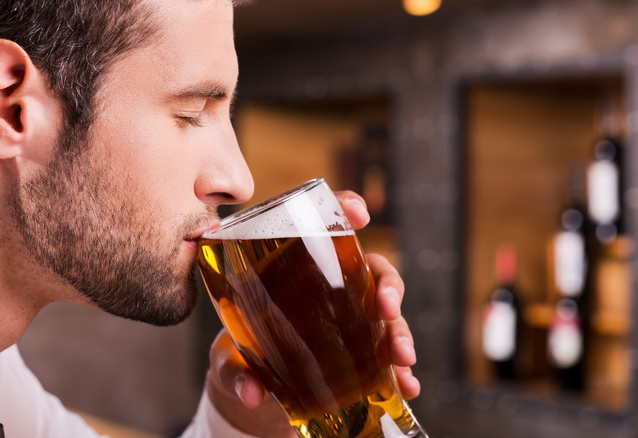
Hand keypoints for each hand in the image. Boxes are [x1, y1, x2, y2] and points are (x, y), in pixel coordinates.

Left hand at [204, 190, 418, 435]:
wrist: (254, 388)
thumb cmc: (238, 356)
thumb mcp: (230, 360)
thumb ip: (236, 371)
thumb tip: (252, 394)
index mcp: (296, 268)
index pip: (326, 224)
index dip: (347, 209)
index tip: (360, 214)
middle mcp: (330, 286)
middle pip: (371, 269)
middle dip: (388, 285)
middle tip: (386, 307)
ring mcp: (350, 318)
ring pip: (387, 313)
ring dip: (400, 332)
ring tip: (402, 359)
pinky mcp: (360, 351)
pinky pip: (387, 354)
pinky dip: (400, 371)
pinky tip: (408, 386)